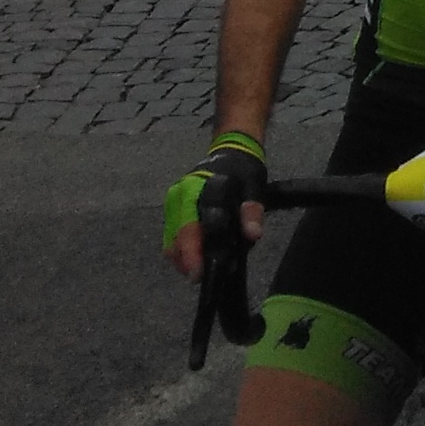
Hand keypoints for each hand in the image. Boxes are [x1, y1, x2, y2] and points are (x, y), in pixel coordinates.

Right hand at [163, 135, 266, 277]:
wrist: (230, 150)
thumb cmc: (243, 169)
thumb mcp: (254, 185)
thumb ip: (253, 210)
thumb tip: (252, 235)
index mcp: (195, 189)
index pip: (189, 227)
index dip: (192, 254)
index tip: (199, 275)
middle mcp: (178, 197)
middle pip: (175, 239)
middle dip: (188, 262)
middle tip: (206, 275)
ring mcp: (172, 204)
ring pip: (170, 243)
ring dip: (185, 259)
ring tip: (206, 265)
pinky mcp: (171, 211)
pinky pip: (171, 239)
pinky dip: (183, 251)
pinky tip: (199, 255)